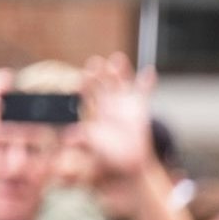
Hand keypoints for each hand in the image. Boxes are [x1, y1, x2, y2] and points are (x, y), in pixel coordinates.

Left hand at [79, 56, 158, 182]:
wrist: (129, 160)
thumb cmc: (108, 153)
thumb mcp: (94, 145)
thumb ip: (82, 139)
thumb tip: (68, 137)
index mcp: (94, 107)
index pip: (87, 92)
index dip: (85, 84)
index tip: (83, 77)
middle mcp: (107, 100)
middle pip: (103, 82)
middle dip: (100, 72)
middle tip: (96, 62)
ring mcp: (124, 101)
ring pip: (121, 82)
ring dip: (120, 70)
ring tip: (117, 59)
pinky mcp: (139, 105)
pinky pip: (143, 91)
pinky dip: (147, 81)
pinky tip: (150, 71)